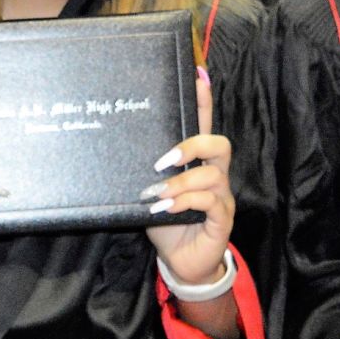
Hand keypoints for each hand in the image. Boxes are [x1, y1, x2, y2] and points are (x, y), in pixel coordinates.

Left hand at [146, 69, 234, 286]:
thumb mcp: (153, 192)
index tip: (197, 75)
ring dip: (181, 182)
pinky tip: (166, 209)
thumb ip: (146, 172)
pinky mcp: (223, 219)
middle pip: (219, 143)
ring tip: (157, 194)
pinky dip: (186, 202)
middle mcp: (214, 175)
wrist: (181, 263)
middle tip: (163, 159)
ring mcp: (221, 197)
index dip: (203, 101)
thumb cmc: (166, 223)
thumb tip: (116, 147)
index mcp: (197, 164)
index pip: (204, 125)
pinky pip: (212, 201)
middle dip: (193, 144)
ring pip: (213, 174)